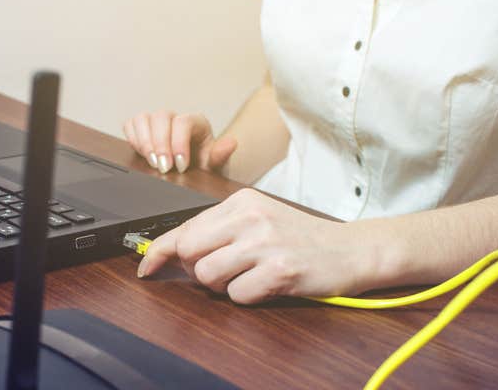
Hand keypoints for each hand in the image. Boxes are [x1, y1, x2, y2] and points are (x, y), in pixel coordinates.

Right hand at [122, 111, 237, 173]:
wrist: (194, 172)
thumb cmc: (204, 166)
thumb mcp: (215, 164)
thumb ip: (221, 155)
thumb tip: (231, 143)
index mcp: (196, 122)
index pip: (183, 122)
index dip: (179, 143)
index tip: (180, 166)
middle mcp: (175, 118)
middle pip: (161, 117)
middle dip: (160, 144)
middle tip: (163, 168)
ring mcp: (157, 122)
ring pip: (143, 118)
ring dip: (144, 141)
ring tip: (151, 162)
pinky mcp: (142, 129)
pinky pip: (131, 124)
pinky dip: (133, 139)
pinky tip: (141, 155)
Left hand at [137, 189, 377, 303]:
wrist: (351, 250)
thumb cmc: (300, 237)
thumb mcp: (258, 219)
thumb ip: (219, 230)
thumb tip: (174, 251)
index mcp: (241, 201)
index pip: (185, 226)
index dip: (159, 250)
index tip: (146, 266)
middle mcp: (251, 217)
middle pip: (189, 252)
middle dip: (198, 268)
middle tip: (223, 269)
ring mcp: (265, 243)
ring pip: (208, 275)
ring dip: (223, 284)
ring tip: (249, 275)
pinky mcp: (280, 270)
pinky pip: (237, 295)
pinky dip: (247, 296)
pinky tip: (267, 283)